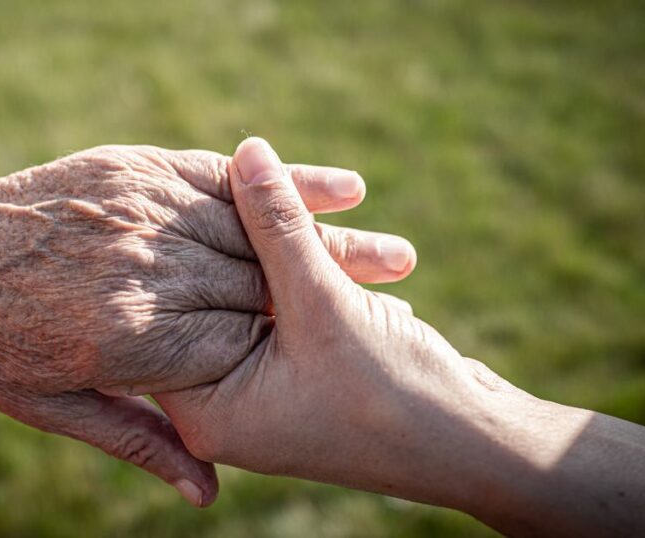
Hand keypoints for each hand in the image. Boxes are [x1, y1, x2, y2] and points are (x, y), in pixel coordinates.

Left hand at [0, 146, 416, 505]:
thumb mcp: (52, 408)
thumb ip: (139, 442)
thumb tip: (204, 499)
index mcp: (133, 342)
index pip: (245, 343)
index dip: (307, 345)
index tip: (361, 348)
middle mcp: (144, 273)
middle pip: (263, 284)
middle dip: (342, 283)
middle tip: (406, 287)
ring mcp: (138, 213)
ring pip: (256, 229)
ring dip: (332, 237)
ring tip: (398, 253)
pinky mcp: (133, 168)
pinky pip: (221, 174)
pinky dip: (285, 181)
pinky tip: (343, 185)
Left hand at [155, 138, 644, 534]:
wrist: (478, 447)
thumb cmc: (394, 393)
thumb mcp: (325, 301)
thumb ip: (279, 226)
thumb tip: (247, 151)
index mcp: (206, 411)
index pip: (166, 315)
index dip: (182, 245)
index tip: (188, 185)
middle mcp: (225, 407)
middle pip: (211, 300)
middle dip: (240, 238)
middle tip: (244, 174)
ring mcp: (264, 394)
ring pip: (257, 298)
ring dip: (292, 251)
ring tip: (322, 201)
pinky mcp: (301, 377)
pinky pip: (289, 311)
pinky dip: (313, 277)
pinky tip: (345, 248)